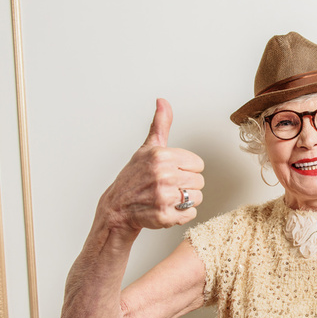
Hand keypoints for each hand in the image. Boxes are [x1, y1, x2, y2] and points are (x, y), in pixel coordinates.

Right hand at [101, 98, 204, 230]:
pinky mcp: (164, 216)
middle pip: (200, 182)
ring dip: (186, 201)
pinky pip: (190, 214)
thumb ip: (160, 125)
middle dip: (187, 185)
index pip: (198, 164)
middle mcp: (163, 175)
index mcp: (162, 156)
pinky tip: (167, 209)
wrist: (117, 208)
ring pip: (197, 198)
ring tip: (168, 198)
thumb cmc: (134, 177)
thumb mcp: (147, 148)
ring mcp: (163, 196)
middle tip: (168, 187)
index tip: (172, 172)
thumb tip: (162, 101)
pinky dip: (181, 215)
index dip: (187, 169)